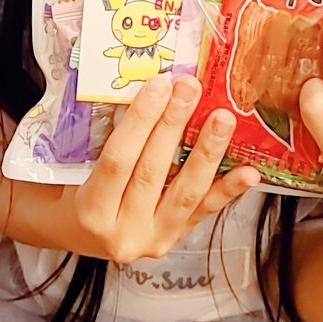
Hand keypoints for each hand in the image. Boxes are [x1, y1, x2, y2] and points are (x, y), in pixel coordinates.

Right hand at [68, 75, 259, 263]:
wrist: (78, 232)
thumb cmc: (73, 189)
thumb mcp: (75, 164)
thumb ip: (101, 132)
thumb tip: (138, 83)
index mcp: (91, 210)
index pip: (118, 159)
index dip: (140, 120)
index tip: (159, 84)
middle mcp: (122, 232)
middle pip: (152, 172)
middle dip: (174, 124)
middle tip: (190, 87)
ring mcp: (153, 238)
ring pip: (185, 192)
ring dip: (207, 151)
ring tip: (223, 119)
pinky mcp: (176, 238)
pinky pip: (205, 210)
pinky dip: (228, 189)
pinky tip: (249, 172)